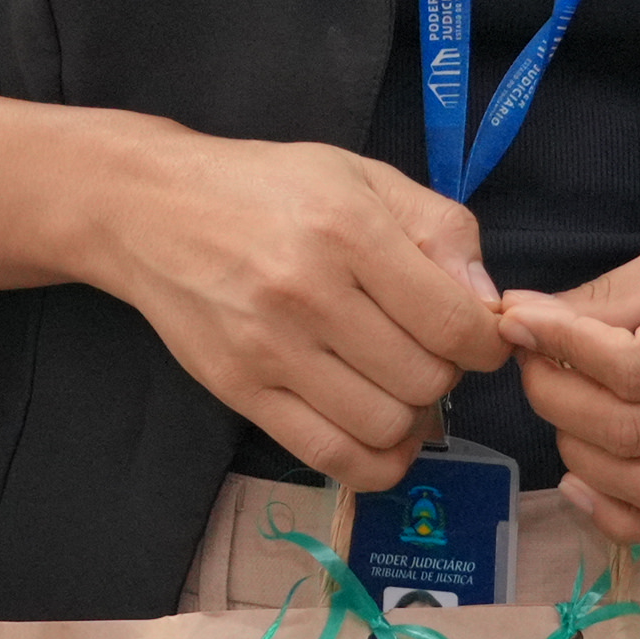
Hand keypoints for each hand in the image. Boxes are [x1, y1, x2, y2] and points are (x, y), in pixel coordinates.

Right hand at [99, 127, 505, 491]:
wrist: (150, 209)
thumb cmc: (266, 187)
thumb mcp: (362, 176)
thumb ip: (441, 228)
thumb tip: (489, 306)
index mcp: (347, 229)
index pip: (453, 322)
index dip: (485, 342)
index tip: (476, 334)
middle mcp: (307, 291)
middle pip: (425, 379)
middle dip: (446, 373)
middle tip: (425, 348)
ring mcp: (268, 348)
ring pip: (385, 426)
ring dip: (411, 417)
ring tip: (395, 382)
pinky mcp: (240, 390)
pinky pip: (331, 457)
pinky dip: (375, 462)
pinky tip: (381, 434)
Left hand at [497, 195, 639, 544]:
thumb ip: (611, 295)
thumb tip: (522, 320)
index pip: (631, 368)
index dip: (557, 348)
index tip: (517, 322)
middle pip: (631, 433)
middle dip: (555, 399)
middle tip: (531, 361)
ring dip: (579, 454)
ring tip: (560, 405)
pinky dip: (622, 517)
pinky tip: (582, 481)